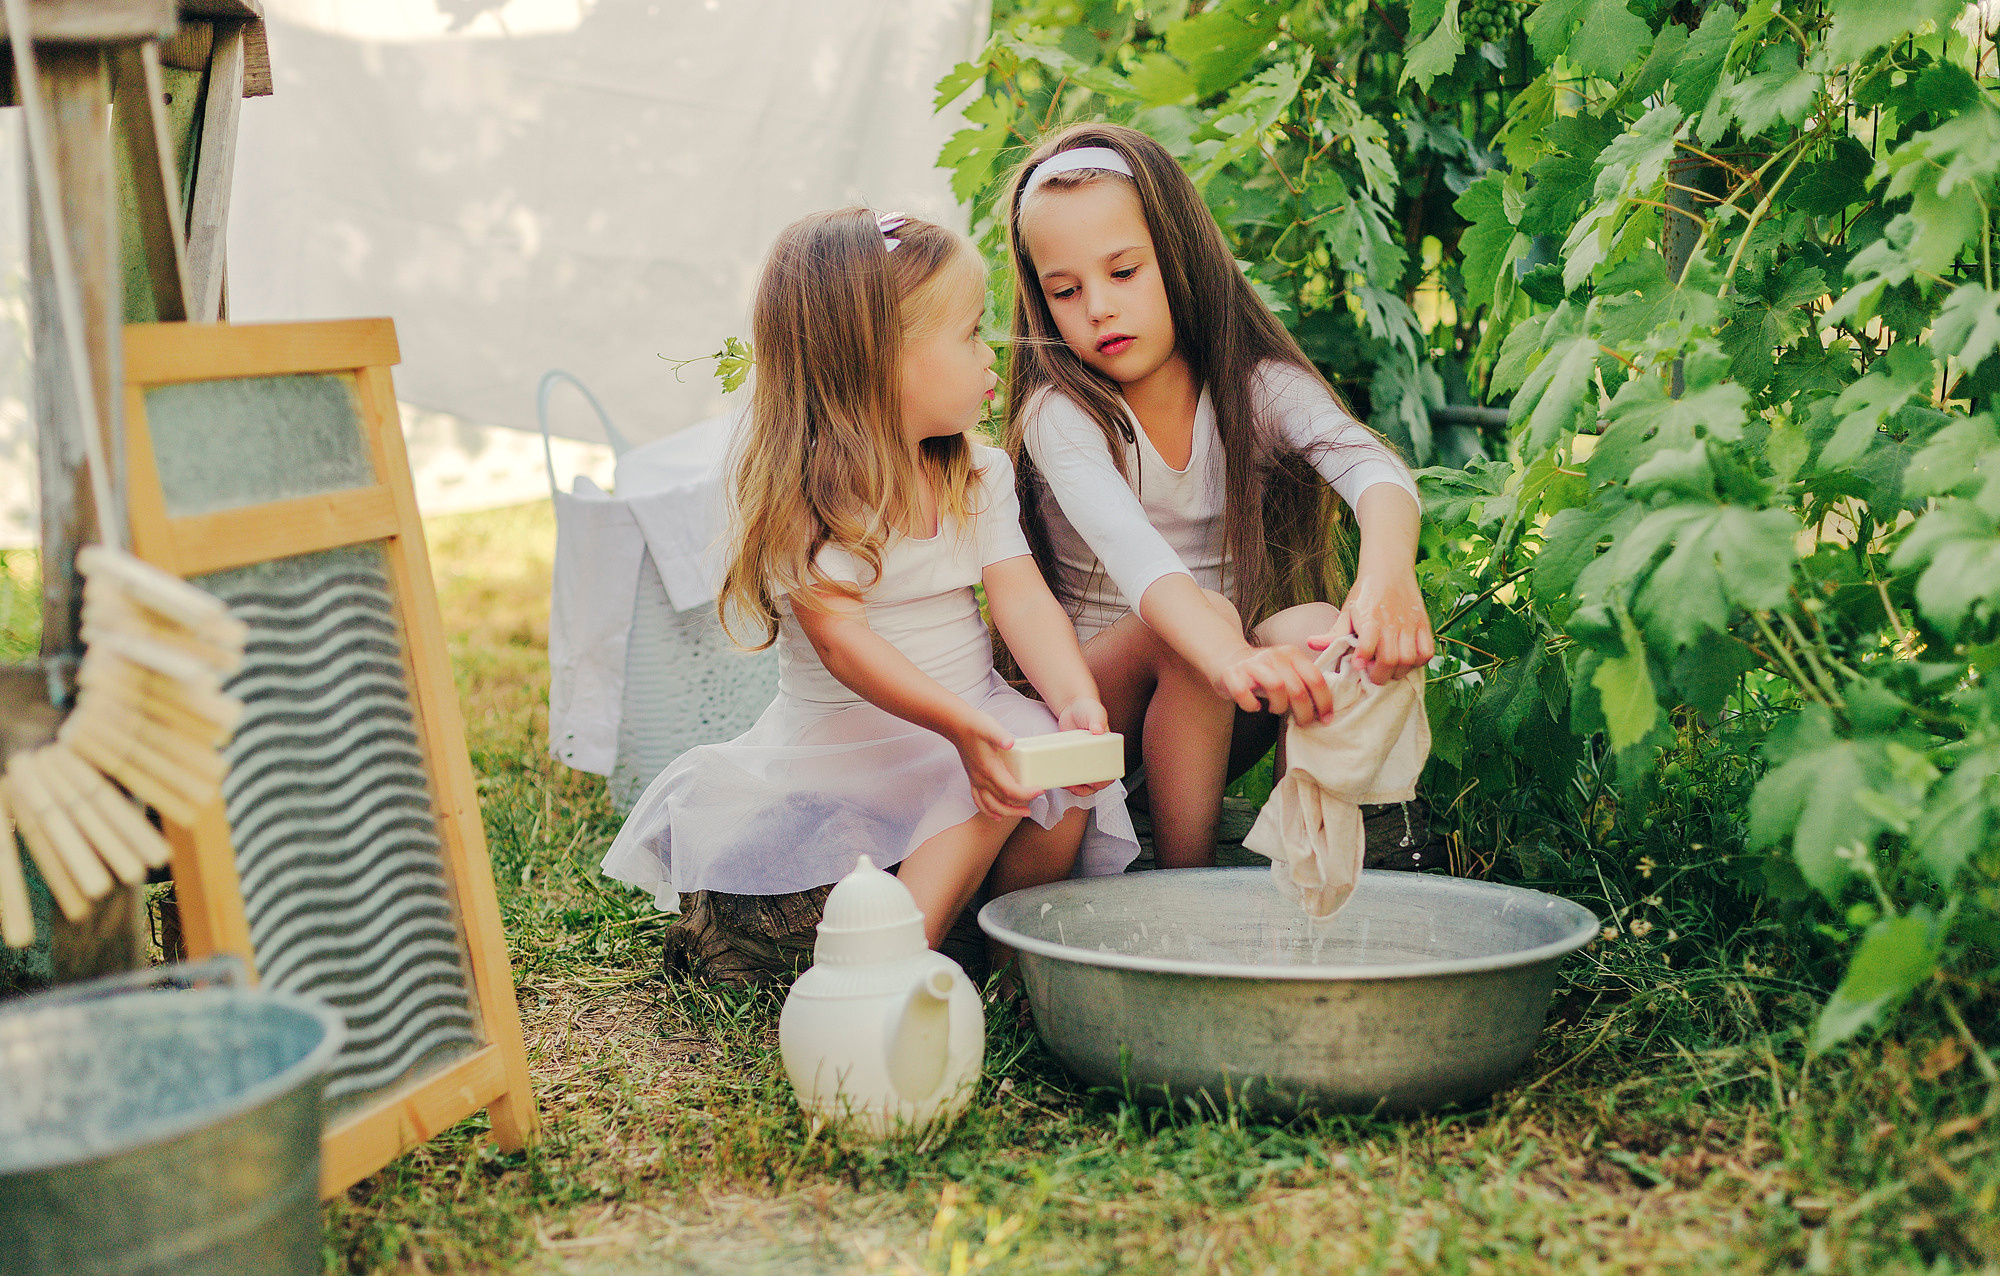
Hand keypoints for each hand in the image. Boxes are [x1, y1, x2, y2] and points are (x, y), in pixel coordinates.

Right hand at [951, 710, 1041, 819]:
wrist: (956, 725)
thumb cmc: (975, 726)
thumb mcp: (990, 727)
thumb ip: (1000, 736)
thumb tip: (1010, 743)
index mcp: (989, 769)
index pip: (1010, 790)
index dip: (1027, 794)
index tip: (1039, 790)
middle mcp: (981, 779)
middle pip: (1001, 803)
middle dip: (1019, 807)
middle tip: (1033, 806)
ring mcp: (976, 780)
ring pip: (990, 806)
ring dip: (1006, 813)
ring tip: (1021, 812)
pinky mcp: (972, 779)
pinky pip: (979, 802)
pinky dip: (988, 811)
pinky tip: (996, 814)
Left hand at [1055, 696, 1112, 795]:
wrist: (1072, 706)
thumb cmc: (1087, 709)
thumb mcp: (1094, 712)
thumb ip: (1098, 719)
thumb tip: (1098, 730)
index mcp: (1108, 751)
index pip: (1110, 773)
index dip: (1103, 782)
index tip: (1093, 784)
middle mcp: (1097, 759)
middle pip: (1095, 783)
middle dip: (1085, 789)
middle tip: (1074, 787)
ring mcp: (1084, 761)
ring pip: (1083, 783)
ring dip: (1075, 788)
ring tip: (1065, 785)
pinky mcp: (1071, 760)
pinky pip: (1071, 775)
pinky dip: (1066, 780)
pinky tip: (1058, 779)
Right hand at [1213, 643, 1332, 724]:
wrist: (1228, 658)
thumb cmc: (1264, 671)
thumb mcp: (1287, 670)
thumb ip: (1304, 682)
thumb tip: (1325, 708)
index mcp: (1291, 654)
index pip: (1315, 678)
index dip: (1324, 702)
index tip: (1326, 718)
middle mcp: (1273, 656)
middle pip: (1297, 688)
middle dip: (1304, 712)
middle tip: (1302, 722)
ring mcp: (1251, 664)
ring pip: (1275, 686)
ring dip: (1279, 706)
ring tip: (1275, 709)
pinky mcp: (1231, 674)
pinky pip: (1244, 694)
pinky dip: (1251, 705)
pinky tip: (1255, 706)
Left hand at [1318, 567, 1433, 683]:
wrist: (1389, 569)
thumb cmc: (1365, 593)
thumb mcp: (1346, 611)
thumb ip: (1333, 633)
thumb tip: (1311, 644)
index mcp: (1369, 619)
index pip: (1367, 647)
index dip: (1363, 661)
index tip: (1358, 666)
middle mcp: (1390, 623)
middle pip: (1391, 660)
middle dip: (1380, 675)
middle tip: (1373, 675)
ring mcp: (1409, 625)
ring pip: (1409, 659)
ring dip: (1398, 671)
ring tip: (1389, 669)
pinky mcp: (1423, 624)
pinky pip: (1426, 652)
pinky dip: (1418, 662)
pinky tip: (1406, 660)